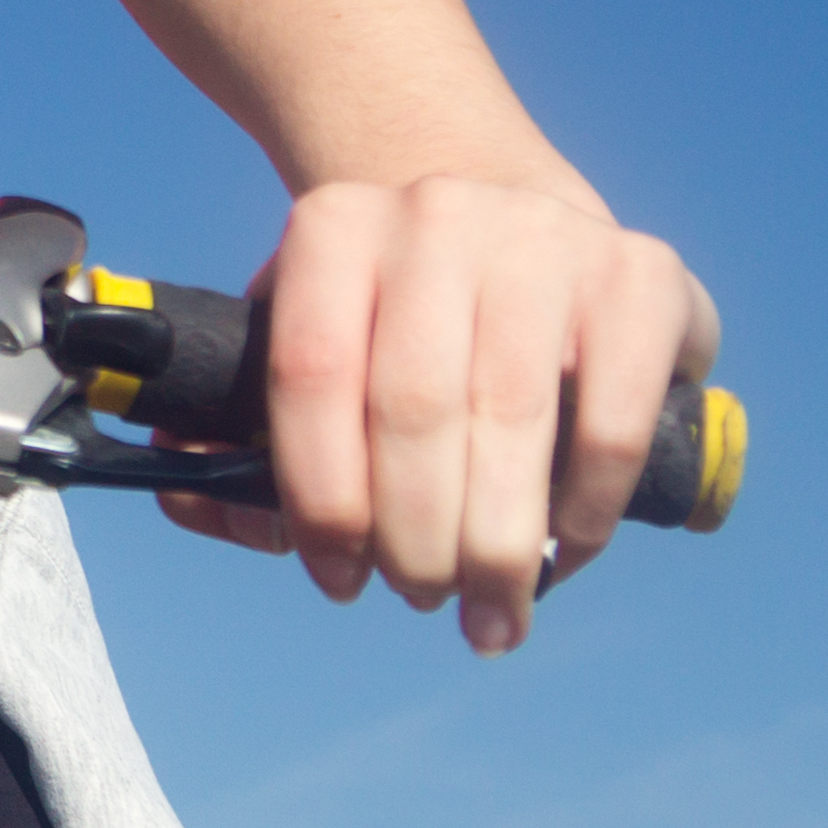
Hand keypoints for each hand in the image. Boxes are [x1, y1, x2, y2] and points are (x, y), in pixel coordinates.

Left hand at [159, 172, 716, 651]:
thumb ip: (239, 428)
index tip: (336, 577)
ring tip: (489, 612)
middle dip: (413, 538)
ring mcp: (543, 236)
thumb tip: (189, 494)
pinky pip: (608, 422)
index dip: (319, 499)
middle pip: (412, 410)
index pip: (309, 376)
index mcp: (333, 227)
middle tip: (419, 598)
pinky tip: (562, 554)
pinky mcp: (639, 276)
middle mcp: (434, 215)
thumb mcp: (315, 342)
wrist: (521, 222)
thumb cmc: (400, 319)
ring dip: (496, 548)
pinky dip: (582, 511)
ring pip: (510, 423)